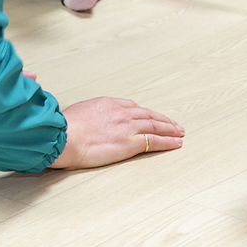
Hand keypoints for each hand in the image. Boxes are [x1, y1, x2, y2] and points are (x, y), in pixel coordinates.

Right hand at [50, 96, 185, 168]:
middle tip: (174, 124)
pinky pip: (155, 141)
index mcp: (109, 103)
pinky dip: (168, 141)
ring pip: (155, 126)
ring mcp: (128, 127)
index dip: (145, 113)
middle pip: (149, 115)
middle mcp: (122, 113)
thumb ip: (91, 115)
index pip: (133, 107)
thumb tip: (89, 121)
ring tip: (180, 132)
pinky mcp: (130, 143)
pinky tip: (176, 143)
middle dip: (163, 120)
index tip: (152, 116)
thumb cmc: (66, 127)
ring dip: (170, 129)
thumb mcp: (80, 112)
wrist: (66, 136)